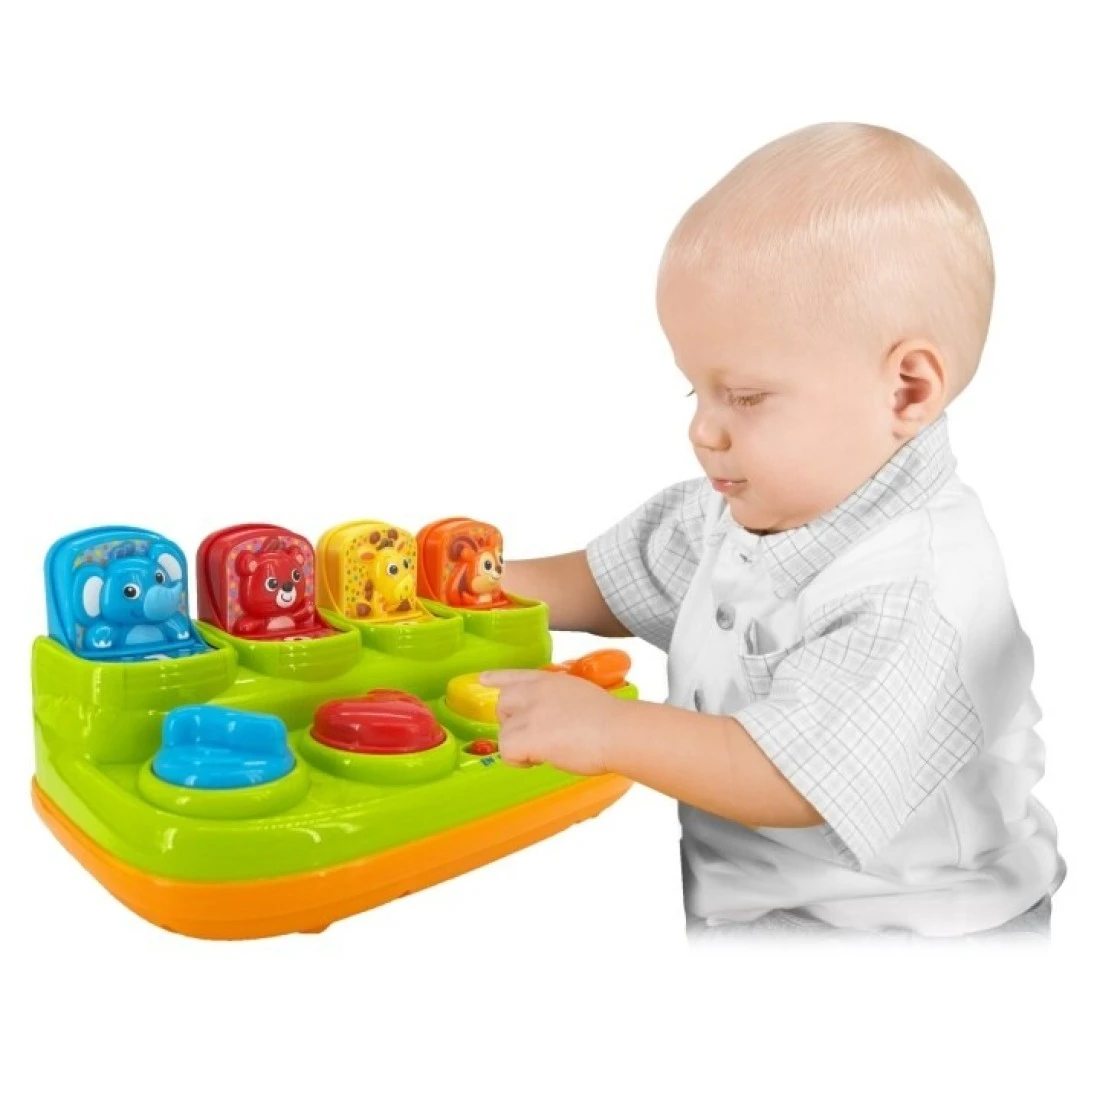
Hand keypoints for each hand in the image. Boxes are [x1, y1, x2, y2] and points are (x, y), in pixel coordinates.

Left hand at [477, 669, 618, 774]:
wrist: (617, 731)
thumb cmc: (609, 720)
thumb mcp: (579, 694)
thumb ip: (558, 699)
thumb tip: (553, 719)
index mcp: (549, 681)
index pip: (515, 675)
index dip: (497, 679)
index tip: (483, 679)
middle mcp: (534, 692)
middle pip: (502, 704)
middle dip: (513, 722)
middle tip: (536, 737)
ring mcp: (529, 713)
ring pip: (504, 732)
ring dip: (520, 745)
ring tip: (545, 751)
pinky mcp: (527, 736)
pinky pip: (507, 751)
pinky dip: (519, 761)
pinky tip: (537, 760)